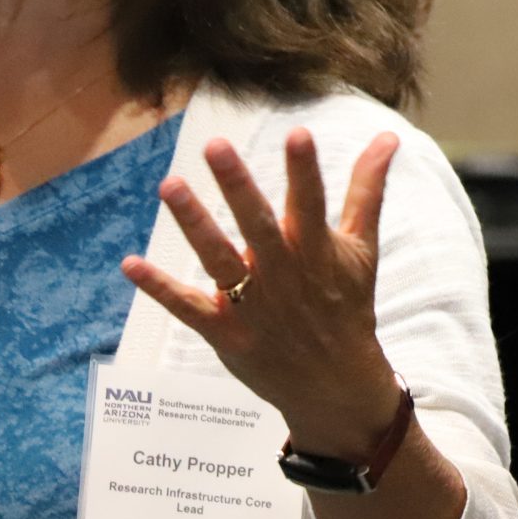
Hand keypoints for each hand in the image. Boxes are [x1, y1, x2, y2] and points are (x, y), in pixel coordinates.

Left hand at [120, 127, 404, 455]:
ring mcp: (252, 306)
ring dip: (194, 223)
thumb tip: (387, 138)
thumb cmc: (347, 306)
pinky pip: (188, 308)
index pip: (311, 203)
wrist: (335, 384)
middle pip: (257, 226)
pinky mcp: (226, 332)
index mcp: (317, 252)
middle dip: (237, 186)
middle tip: (215, 145)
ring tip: (169, 184)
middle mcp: (283, 275)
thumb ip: (367, 191)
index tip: (297, 133)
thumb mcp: (362, 249)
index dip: (304, 170)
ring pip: (218, 260)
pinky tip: (129, 264)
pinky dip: (160, 288)